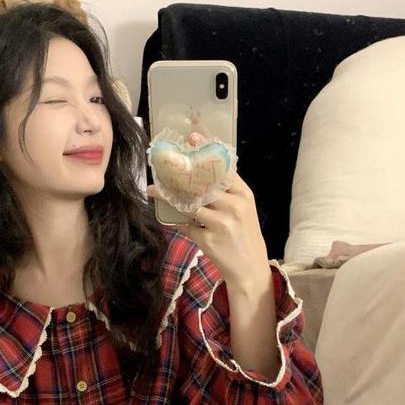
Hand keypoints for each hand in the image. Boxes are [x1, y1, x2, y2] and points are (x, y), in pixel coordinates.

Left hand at [147, 132, 269, 290]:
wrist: (250, 268)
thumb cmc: (244, 234)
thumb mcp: (243, 208)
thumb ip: (226, 190)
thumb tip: (200, 170)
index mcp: (243, 194)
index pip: (222, 166)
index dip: (206, 149)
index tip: (191, 136)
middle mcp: (233, 206)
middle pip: (202, 182)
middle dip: (181, 172)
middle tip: (163, 165)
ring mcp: (220, 223)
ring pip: (189, 202)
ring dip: (169, 195)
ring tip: (154, 190)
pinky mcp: (208, 239)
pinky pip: (186, 225)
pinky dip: (177, 220)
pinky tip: (170, 218)